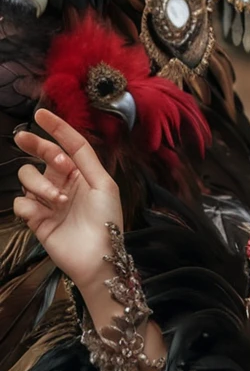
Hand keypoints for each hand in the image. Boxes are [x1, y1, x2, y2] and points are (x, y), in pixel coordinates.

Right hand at [14, 108, 123, 289]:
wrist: (97, 256)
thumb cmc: (106, 220)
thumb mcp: (104, 184)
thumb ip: (86, 159)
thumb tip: (67, 138)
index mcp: (81, 171)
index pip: (67, 143)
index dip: (54, 128)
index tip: (39, 114)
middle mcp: (62, 181)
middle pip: (41, 155)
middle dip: (33, 144)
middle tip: (23, 138)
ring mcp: (47, 199)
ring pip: (28, 176)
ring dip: (41, 184)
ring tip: (59, 200)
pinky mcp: (35, 218)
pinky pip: (21, 203)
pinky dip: (31, 205)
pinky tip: (46, 214)